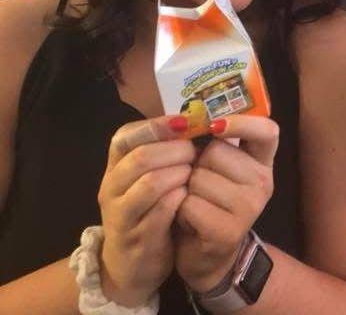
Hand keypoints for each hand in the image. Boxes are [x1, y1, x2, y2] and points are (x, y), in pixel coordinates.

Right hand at [97, 116, 194, 305]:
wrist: (131, 266)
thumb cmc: (148, 210)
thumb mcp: (148, 176)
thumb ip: (162, 150)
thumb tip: (194, 120)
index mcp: (115, 166)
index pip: (125, 135)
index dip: (156, 125)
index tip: (184, 122)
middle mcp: (111, 188)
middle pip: (141, 157)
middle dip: (174, 150)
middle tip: (194, 151)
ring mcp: (121, 215)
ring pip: (150, 183)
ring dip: (179, 173)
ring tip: (193, 172)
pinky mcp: (138, 239)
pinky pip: (161, 212)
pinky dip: (179, 198)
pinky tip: (189, 195)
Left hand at [175, 115, 278, 293]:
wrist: (205, 254)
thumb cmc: (207, 200)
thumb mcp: (218, 168)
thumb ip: (215, 141)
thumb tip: (189, 114)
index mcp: (262, 161)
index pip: (267, 130)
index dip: (242, 122)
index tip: (215, 125)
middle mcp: (262, 182)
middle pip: (216, 151)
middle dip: (197, 164)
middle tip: (200, 184)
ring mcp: (249, 207)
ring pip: (199, 177)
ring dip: (186, 189)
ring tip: (194, 203)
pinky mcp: (228, 231)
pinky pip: (190, 203)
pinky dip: (180, 211)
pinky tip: (190, 221)